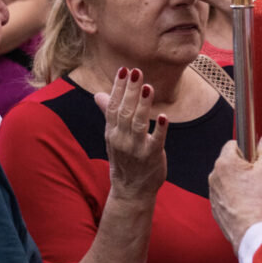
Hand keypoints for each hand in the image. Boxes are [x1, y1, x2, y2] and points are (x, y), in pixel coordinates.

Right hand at [95, 68, 167, 201]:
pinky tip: (162, 116)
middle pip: (125, 111)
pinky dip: (159, 129)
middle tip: (136, 72)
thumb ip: (109, 114)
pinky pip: (156, 141)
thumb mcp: (112, 137)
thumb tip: (99, 94)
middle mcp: (121, 139)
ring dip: (143, 105)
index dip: (118, 88)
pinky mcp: (152, 157)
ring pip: (138, 123)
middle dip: (130, 91)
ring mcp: (136, 149)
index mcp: (112, 132)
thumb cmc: (124, 159)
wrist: (130, 191)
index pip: (113, 106)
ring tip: (148, 87)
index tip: (123, 70)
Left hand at [209, 134, 261, 253]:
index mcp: (225, 162)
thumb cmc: (259, 200)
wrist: (250, 231)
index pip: (233, 144)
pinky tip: (246, 204)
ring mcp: (212, 192)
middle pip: (229, 162)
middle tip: (257, 177)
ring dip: (237, 181)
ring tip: (253, 193)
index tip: (256, 158)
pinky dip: (233, 196)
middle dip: (242, 166)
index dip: (247, 149)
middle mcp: (214, 175)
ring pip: (226, 179)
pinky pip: (224, 195)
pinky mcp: (214, 207)